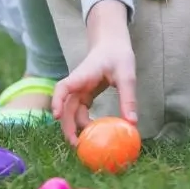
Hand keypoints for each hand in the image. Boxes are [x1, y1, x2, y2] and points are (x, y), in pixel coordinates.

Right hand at [51, 0, 138, 143]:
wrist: (112, 43)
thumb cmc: (118, 55)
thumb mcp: (126, 75)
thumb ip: (128, 98)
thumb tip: (132, 123)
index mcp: (83, 75)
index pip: (63, 87)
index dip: (57, 102)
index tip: (57, 117)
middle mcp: (77, 84)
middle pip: (65, 106)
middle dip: (67, 126)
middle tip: (76, 145)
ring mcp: (79, 90)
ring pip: (71, 111)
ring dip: (75, 127)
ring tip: (85, 145)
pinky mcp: (85, 95)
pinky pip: (80, 111)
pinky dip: (84, 123)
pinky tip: (93, 133)